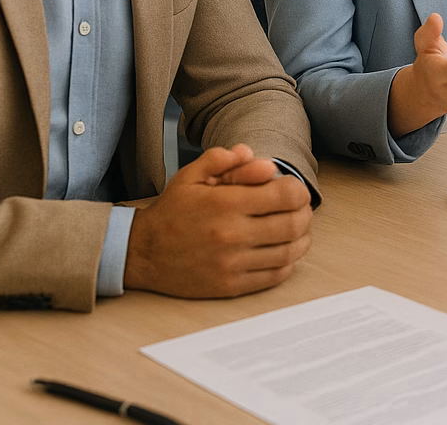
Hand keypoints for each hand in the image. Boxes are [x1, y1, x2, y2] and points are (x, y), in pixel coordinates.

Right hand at [124, 145, 312, 297]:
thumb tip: (262, 162)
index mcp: (226, 204)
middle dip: (305, 213)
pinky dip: (288, 262)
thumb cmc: (172, 211)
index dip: (298, 189)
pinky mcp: (231, 286)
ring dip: (302, 238)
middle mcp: (232, 235)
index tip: (293, 189)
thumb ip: (225, 160)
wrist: (141, 252)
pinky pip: (276, 275)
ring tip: (296, 229)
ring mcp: (233, 264)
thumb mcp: (191, 176)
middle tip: (300, 209)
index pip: (287, 195)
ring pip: (291, 252)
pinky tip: (283, 250)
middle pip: (295, 224)